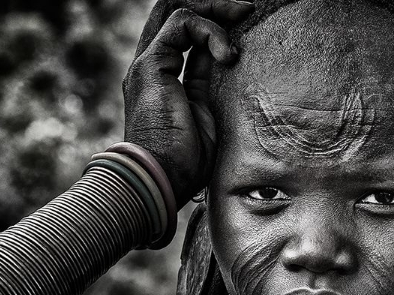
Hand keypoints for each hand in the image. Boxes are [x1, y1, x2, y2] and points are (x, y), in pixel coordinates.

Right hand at [122, 0, 254, 207]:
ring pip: (176, 9)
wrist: (161, 179)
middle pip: (175, 14)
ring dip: (215, 8)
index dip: (213, 23)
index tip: (244, 25)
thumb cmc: (185, 163)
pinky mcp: (151, 65)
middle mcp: (151, 67)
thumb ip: (206, 83)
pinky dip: (209, 30)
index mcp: (162, 79)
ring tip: (243, 16)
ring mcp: (148, 65)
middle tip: (245, 10)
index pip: (182, 34)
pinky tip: (228, 54)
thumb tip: (225, 58)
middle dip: (213, 6)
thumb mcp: (205, 115)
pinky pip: (181, 24)